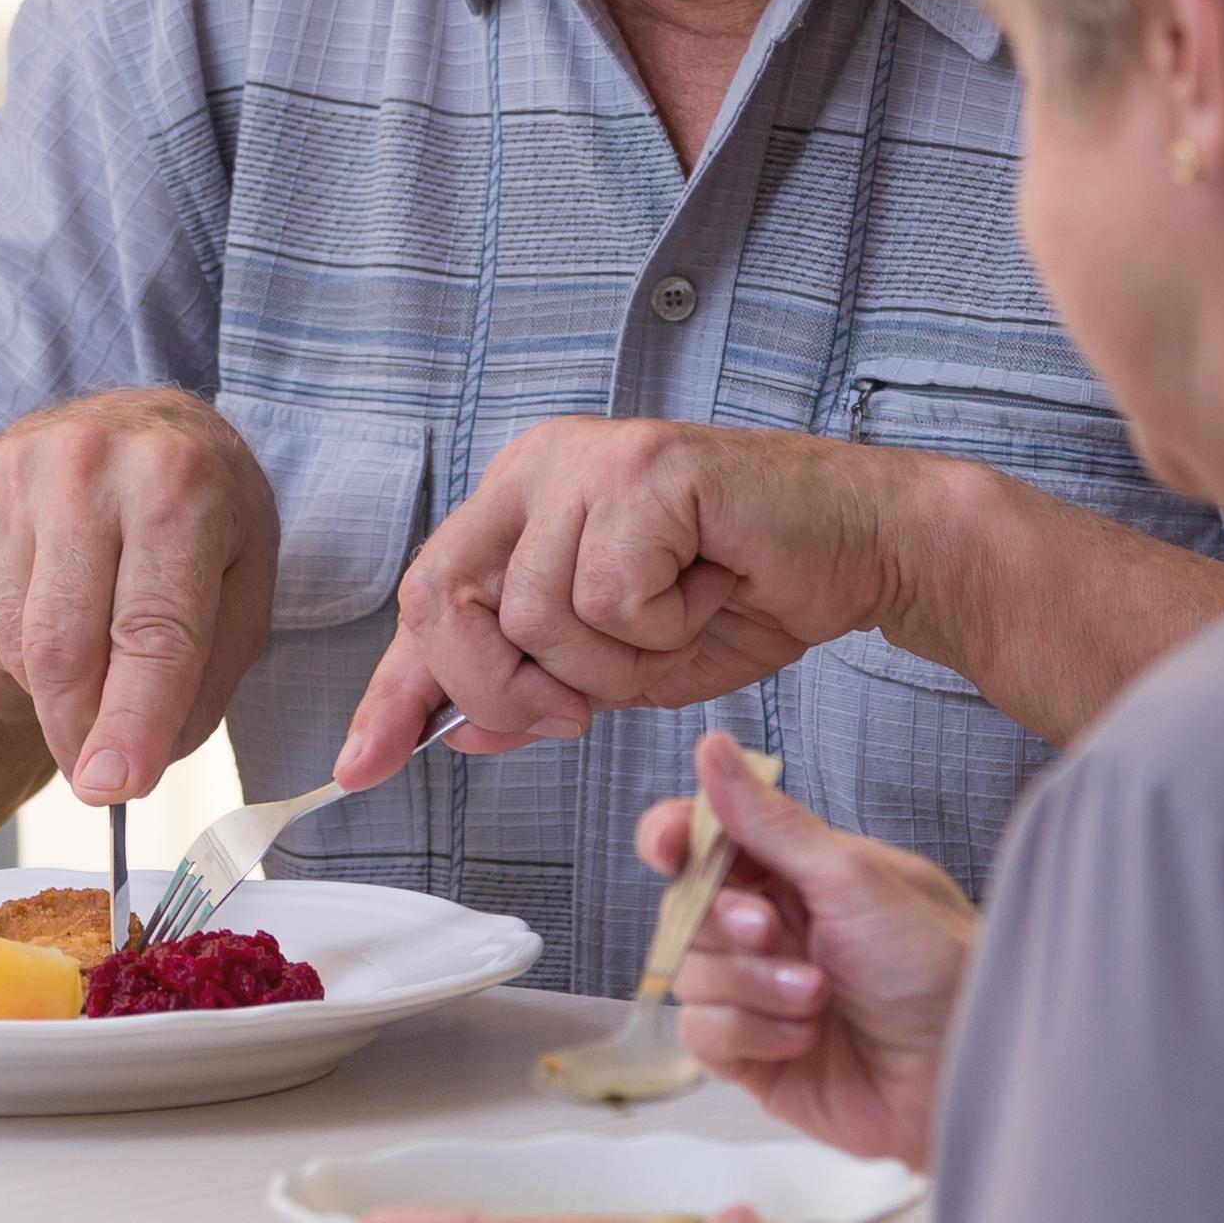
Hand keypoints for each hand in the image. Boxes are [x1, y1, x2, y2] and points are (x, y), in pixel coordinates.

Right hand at [0, 390, 276, 803]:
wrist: (129, 426)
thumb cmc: (200, 513)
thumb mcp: (244, 582)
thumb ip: (205, 676)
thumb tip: (135, 766)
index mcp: (177, 481)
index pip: (152, 630)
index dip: (134, 721)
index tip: (116, 788)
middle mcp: (86, 464)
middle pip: (63, 647)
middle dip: (80, 731)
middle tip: (101, 776)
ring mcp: (10, 474)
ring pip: (17, 643)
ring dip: (56, 688)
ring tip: (99, 647)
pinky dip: (18, 648)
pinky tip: (55, 608)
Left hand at [339, 419, 918, 788]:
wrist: (864, 548)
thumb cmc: (743, 595)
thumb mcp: (617, 668)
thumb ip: (531, 690)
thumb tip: (453, 728)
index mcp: (516, 504)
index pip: (426, 602)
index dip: (393, 690)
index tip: (358, 763)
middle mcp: (536, 467)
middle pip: (442, 600)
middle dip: (502, 689)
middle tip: (578, 709)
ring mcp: (586, 459)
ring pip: (532, 614)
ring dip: (612, 663)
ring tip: (677, 619)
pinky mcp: (643, 466)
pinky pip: (607, 596)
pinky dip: (662, 626)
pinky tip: (708, 587)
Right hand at [642, 733, 977, 1168]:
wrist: (969, 1065)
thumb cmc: (935, 965)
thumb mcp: (850, 877)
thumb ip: (767, 820)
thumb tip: (712, 748)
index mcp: (796, 876)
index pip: (705, 843)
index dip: (673, 839)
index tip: (671, 847)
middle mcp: (773, 931)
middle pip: (685, 910)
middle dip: (726, 924)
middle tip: (775, 933)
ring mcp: (759, 994)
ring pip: (689, 974)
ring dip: (752, 985)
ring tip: (817, 996)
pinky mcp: (754, 1054)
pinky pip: (702, 1033)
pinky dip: (752, 1032)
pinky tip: (806, 1037)